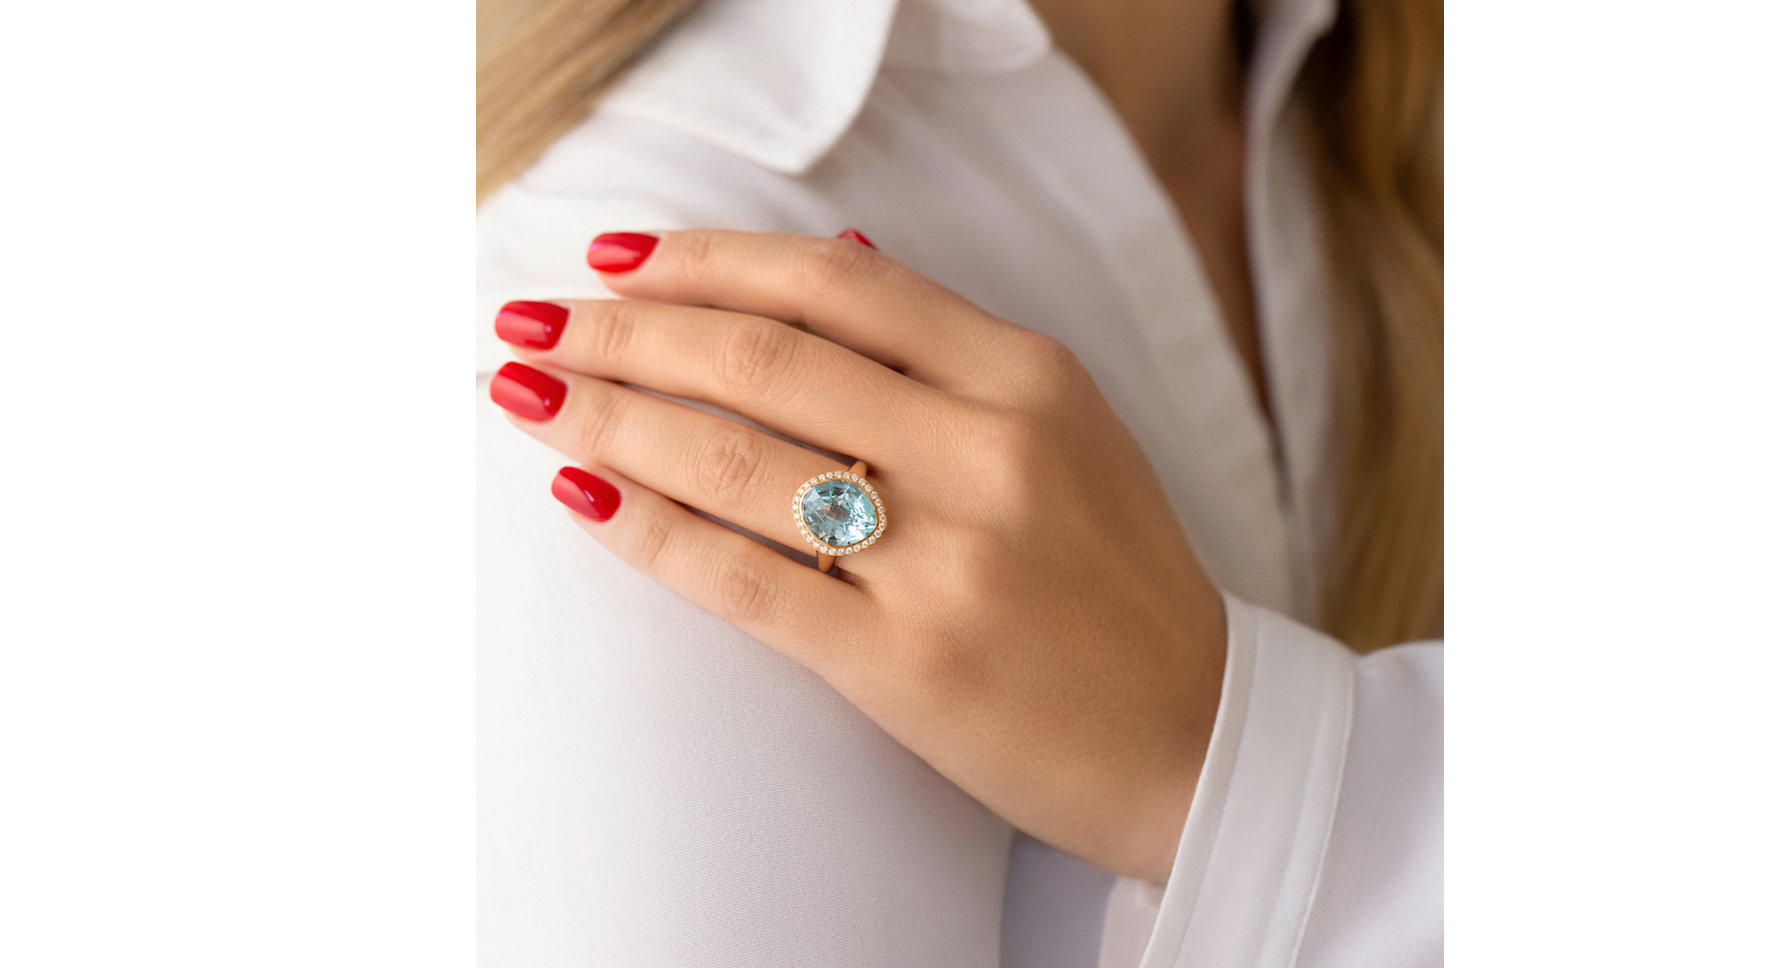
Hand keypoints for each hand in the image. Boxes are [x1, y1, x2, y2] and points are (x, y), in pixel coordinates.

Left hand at [489, 230, 1225, 879]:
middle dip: (625, 332)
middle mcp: (987, 451)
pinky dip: (648, 531)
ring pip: (734, 459)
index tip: (619, 260)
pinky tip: (584, 497)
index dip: (709, 260)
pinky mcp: (902, 661)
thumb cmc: (1116, 580)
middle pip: (764, 357)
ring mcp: (946, 558)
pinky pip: (741, 578)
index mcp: (1028, 378)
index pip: (837, 281)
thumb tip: (832, 249)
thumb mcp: (1067, 430)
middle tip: (535, 325)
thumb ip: (949, 350)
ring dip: (609, 419)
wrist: (1191, 735)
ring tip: (528, 397)